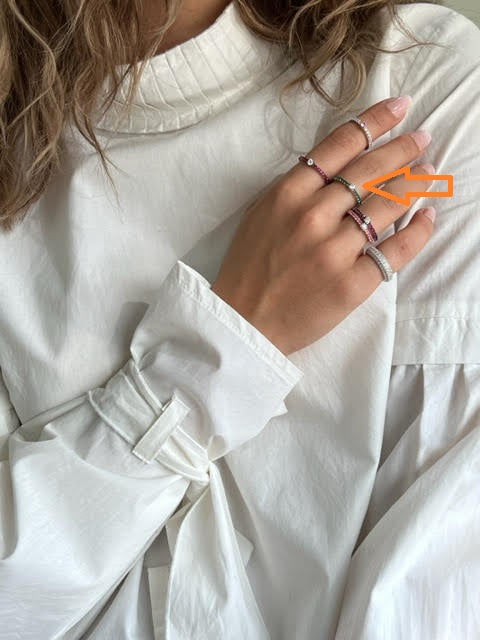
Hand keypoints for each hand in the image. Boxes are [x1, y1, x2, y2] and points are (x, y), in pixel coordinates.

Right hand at [211, 97, 434, 354]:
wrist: (244, 321)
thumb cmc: (248, 267)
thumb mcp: (261, 213)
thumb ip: (296, 188)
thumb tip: (339, 166)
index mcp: (288, 193)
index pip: (340, 145)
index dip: (376, 121)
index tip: (400, 109)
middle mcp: (313, 215)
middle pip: (370, 170)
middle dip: (404, 148)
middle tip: (423, 139)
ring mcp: (335, 250)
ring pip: (388, 205)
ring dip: (414, 184)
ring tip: (428, 173)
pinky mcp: (352, 282)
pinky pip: (396, 250)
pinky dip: (418, 231)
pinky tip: (428, 217)